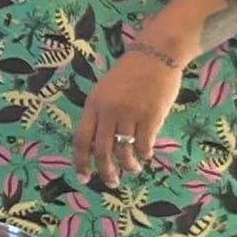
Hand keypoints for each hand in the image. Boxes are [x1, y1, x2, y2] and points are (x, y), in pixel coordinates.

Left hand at [74, 41, 184, 187]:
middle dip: (105, 172)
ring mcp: (130, 114)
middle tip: (111, 182)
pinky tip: (146, 155)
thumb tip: (98, 147)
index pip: (81, 139)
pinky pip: (144, 144)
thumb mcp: (106, 91)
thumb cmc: (130, 74)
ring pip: (124, 151)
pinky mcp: (151, 116)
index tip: (84, 178)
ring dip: (128, 165)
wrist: (156, 54)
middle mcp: (109, 111)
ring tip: (134, 169)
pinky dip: (144, 153)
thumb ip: (100, 115)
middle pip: (102, 151)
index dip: (81, 162)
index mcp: (93, 104)